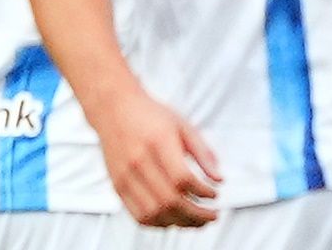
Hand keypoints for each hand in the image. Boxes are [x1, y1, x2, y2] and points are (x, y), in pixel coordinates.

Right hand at [93, 88, 221, 226]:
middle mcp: (138, 161)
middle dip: (197, 215)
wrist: (112, 108)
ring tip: (196, 221)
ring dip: (180, 223)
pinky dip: (160, 223)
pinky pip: (139, 215)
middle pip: (170, 201)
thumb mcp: (182, 125)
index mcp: (157, 142)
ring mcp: (125, 175)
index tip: (214, 194)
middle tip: (212, 215)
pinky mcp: (117, 185)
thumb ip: (202, 152)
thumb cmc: (149, 115)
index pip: (182, 179)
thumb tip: (219, 180)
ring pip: (154, 213)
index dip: (202, 192)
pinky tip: (173, 218)